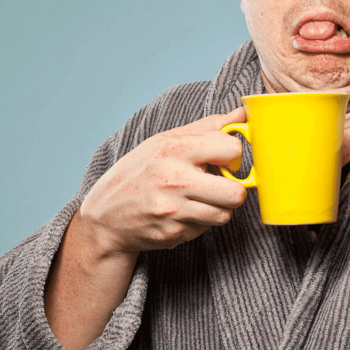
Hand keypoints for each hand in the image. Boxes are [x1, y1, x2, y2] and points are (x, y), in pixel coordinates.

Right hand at [75, 107, 247, 259]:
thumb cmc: (140, 171)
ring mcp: (173, 211)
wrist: (106, 215)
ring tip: (200, 198)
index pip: (231, 148)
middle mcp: (173, 180)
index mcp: (174, 149)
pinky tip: (183, 212)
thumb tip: (242, 115)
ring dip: (218, 207)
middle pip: (235, 193)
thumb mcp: (166, 140)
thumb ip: (208, 127)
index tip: (224, 158)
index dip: (234, 154)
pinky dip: (200, 221)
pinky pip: (206, 228)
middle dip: (235, 189)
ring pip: (225, 214)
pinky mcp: (173, 234)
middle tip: (221, 185)